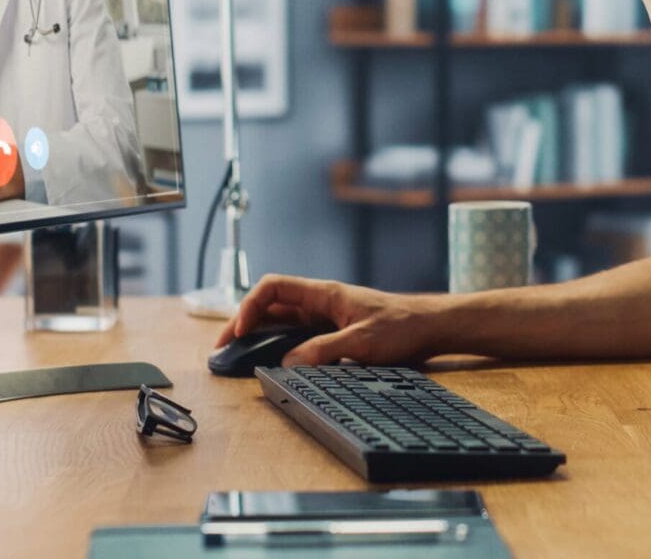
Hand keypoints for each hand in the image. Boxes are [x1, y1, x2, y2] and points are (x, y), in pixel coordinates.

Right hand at [216, 275, 444, 366]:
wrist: (430, 327)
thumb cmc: (402, 327)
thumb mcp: (363, 342)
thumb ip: (324, 351)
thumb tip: (287, 362)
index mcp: (324, 294)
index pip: (274, 288)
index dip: (250, 306)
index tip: (238, 332)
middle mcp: (320, 302)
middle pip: (271, 305)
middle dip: (242, 323)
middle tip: (221, 348)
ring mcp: (325, 317)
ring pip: (281, 321)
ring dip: (257, 335)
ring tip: (235, 357)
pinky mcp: (333, 332)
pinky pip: (297, 335)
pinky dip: (277, 345)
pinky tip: (269, 360)